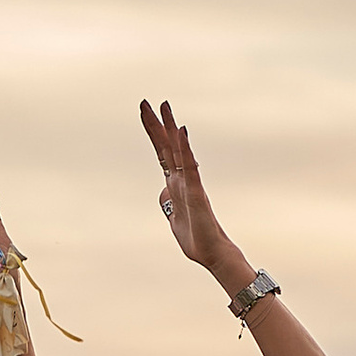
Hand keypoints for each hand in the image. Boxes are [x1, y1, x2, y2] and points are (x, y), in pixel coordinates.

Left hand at [140, 99, 245, 287]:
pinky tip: (181, 133)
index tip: (144, 112)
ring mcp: (190, 183)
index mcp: (174, 183)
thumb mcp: (173, 217)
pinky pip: (190, 167)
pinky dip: (185, 149)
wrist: (211, 254)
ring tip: (164, 106)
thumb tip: (164, 189)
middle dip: (156, 124)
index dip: (153, 133)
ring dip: (171, 128)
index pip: (161, 152)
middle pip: (166, 146)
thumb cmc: (195, 237)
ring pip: (178, 150)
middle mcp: (182, 178)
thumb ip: (168, 201)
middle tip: (146, 101)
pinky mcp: (196, 192)